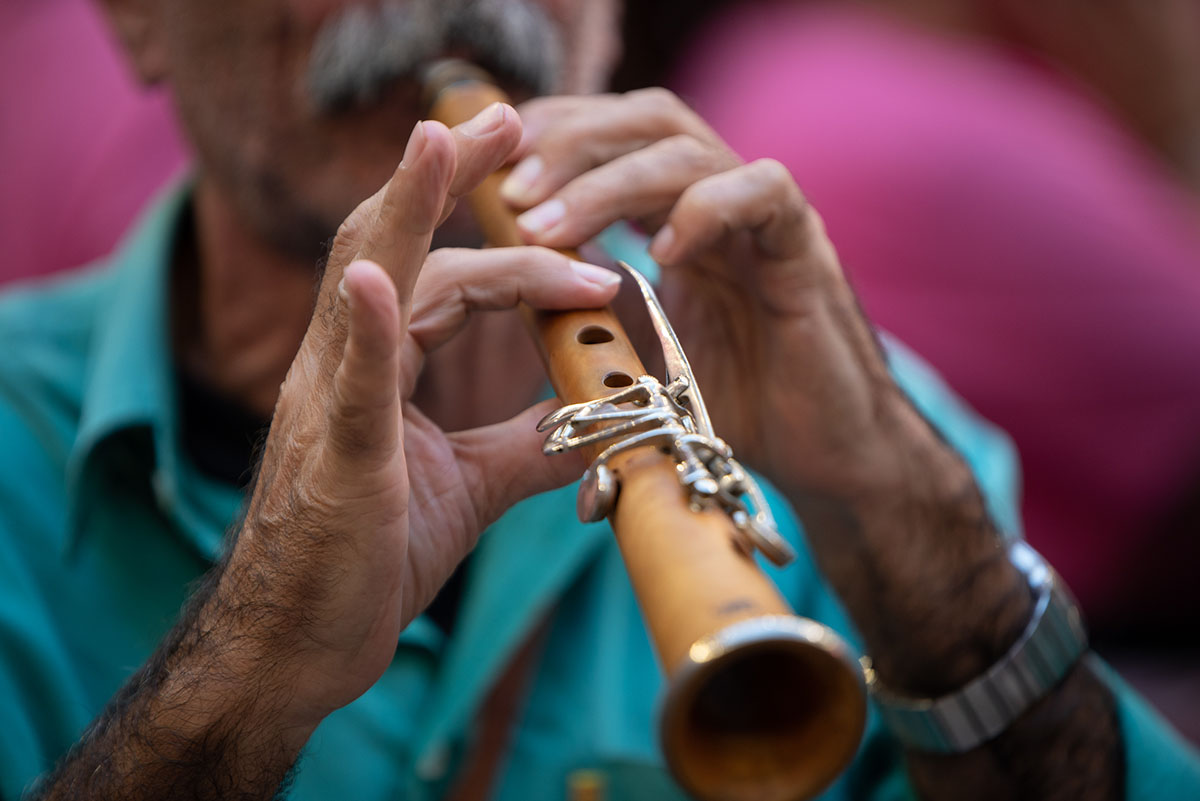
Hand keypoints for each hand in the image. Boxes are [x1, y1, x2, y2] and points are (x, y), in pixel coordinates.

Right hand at [210, 104, 620, 730]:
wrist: (303, 644)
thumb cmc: (370, 556)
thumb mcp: (471, 487)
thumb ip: (528, 444)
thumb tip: (595, 418)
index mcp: (382, 368)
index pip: (450, 279)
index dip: (518, 253)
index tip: (588, 252)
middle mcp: (346, 365)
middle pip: (399, 247)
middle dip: (449, 178)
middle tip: (504, 115)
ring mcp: (331, 405)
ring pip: (369, 287)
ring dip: (407, 211)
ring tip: (441, 140)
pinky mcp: (335, 461)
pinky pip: (350, 385)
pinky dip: (366, 328)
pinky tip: (375, 280)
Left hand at [503, 90, 929, 507]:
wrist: (826, 460)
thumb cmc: (730, 410)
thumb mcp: (639, 355)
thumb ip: (588, 313)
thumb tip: (507, 297)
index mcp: (683, 219)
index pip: (617, 134)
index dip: (555, 134)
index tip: (493, 170)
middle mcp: (725, 207)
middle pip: (647, 121)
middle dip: (570, 144)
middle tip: (511, 194)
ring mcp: (766, 225)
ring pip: (689, 150)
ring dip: (608, 182)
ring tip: (550, 230)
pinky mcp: (806, 255)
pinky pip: (765, 193)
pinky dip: (706, 209)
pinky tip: (659, 253)